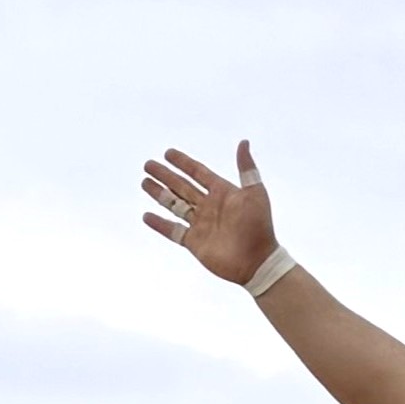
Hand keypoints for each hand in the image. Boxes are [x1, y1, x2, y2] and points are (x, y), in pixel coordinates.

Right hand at [140, 139, 280, 285]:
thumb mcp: (255, 193)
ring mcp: (201, 225)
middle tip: (148, 164)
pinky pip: (173, 231)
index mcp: (222, 193)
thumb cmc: (260, 227)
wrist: (258, 262)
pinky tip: (146, 215)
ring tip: (144, 182)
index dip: (184, 163)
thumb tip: (243, 142)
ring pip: (174, 205)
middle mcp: (209, 207)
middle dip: (165, 175)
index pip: (198, 173)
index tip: (168, 153)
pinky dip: (159, 224)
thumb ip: (247, 168)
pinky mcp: (195, 243)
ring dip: (159, 194)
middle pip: (181, 187)